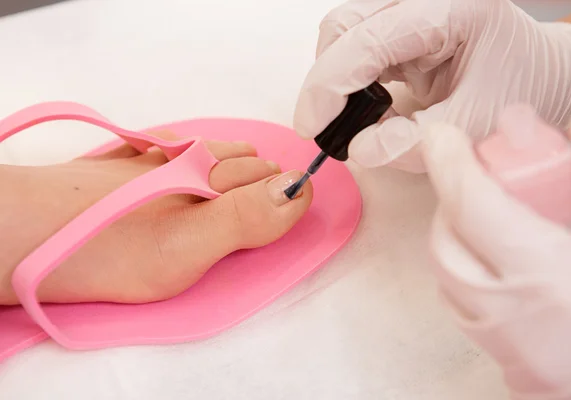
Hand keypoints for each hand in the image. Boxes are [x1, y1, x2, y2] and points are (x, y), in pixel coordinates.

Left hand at [0, 132, 312, 304]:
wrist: (27, 235)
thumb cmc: (110, 248)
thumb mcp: (188, 246)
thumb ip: (247, 218)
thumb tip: (298, 189)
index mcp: (209, 179)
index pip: (271, 179)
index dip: (292, 192)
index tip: (303, 206)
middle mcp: (187, 160)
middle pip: (245, 162)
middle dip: (268, 177)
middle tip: (282, 194)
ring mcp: (153, 159)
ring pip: (211, 150)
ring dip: (235, 161)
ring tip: (250, 173)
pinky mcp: (126, 164)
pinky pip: (171, 146)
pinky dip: (190, 150)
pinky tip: (188, 154)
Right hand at [294, 0, 570, 171]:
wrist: (542, 76)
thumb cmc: (520, 91)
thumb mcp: (472, 125)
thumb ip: (411, 142)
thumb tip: (359, 149)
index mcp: (452, 8)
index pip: (369, 39)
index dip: (330, 85)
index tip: (312, 125)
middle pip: (346, 25)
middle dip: (326, 79)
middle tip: (323, 126)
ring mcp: (412, 8)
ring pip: (345, 33)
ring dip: (336, 79)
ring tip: (350, 119)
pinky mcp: (403, 25)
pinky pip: (358, 46)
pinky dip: (350, 80)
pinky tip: (365, 106)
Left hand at [422, 110, 570, 398]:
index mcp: (549, 275)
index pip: (474, 206)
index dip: (452, 164)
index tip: (441, 136)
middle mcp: (510, 310)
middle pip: (446, 241)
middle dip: (452, 201)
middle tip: (475, 178)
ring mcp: (499, 341)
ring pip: (444, 274)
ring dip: (453, 234)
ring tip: (485, 213)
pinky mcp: (499, 357)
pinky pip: (457, 301)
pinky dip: (463, 268)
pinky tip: (493, 255)